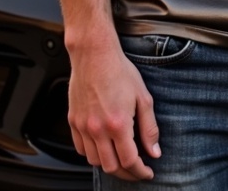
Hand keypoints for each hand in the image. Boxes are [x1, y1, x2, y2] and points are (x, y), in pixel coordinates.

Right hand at [67, 42, 160, 180]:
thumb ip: (149, 128)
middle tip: (136, 169)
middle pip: (111, 167)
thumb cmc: (119, 70)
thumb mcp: (142, 97)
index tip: (147, 172)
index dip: (141, 171)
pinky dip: (92, 154)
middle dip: (126, 173)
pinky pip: (80, 149)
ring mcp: (83, 126)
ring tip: (120, 158)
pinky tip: (102, 147)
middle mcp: (98, 129)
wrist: (94, 54)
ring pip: (94, 161)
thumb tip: (154, 151)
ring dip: (109, 164)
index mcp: (118, 124)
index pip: (130, 161)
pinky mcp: (73, 121)